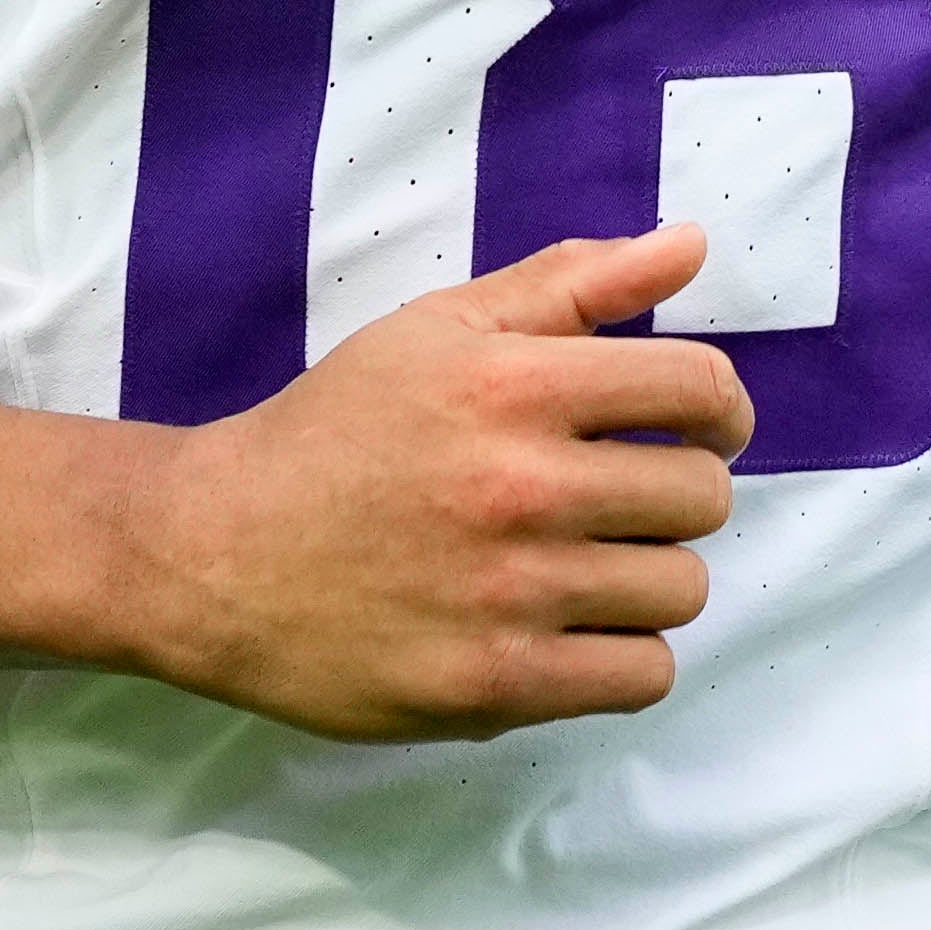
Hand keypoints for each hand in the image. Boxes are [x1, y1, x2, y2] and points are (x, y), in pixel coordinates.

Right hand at [119, 223, 754, 740]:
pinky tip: (566, 629)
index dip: (717, 408)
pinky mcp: (495, 686)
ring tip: (582, 566)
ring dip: (645, 577)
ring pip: (680, 590)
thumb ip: (571, 286)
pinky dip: (621, 655)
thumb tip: (690, 243)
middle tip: (615, 499)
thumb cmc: (336, 431)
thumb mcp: (440, 329)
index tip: (691, 427)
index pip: (700, 388)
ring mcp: (510, 596)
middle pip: (703, 497)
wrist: (213, 552)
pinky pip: (642, 676)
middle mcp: (521, 487)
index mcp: (512, 384)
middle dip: (673, 493)